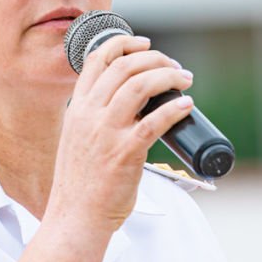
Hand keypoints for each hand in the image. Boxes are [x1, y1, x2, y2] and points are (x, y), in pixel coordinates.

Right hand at [47, 35, 195, 233]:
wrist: (75, 217)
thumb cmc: (81, 183)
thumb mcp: (78, 138)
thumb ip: (95, 117)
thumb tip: (132, 102)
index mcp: (76, 108)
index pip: (96, 60)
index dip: (123, 44)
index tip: (145, 44)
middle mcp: (89, 115)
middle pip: (124, 67)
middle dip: (154, 58)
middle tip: (173, 66)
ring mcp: (106, 133)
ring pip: (140, 86)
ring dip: (168, 76)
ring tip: (185, 79)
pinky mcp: (125, 153)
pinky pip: (154, 121)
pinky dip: (174, 108)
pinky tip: (186, 105)